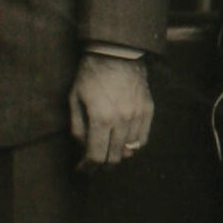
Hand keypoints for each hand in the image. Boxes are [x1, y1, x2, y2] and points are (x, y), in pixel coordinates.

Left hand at [68, 53, 153, 170]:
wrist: (116, 52)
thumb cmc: (90, 75)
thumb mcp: (74, 99)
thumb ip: (78, 128)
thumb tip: (83, 150)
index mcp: (100, 118)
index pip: (96, 155)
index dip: (88, 167)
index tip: (83, 170)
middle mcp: (122, 120)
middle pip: (114, 157)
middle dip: (102, 166)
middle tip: (95, 167)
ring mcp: (137, 116)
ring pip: (130, 151)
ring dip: (118, 156)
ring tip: (109, 155)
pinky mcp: (148, 110)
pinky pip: (143, 139)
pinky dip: (133, 146)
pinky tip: (124, 143)